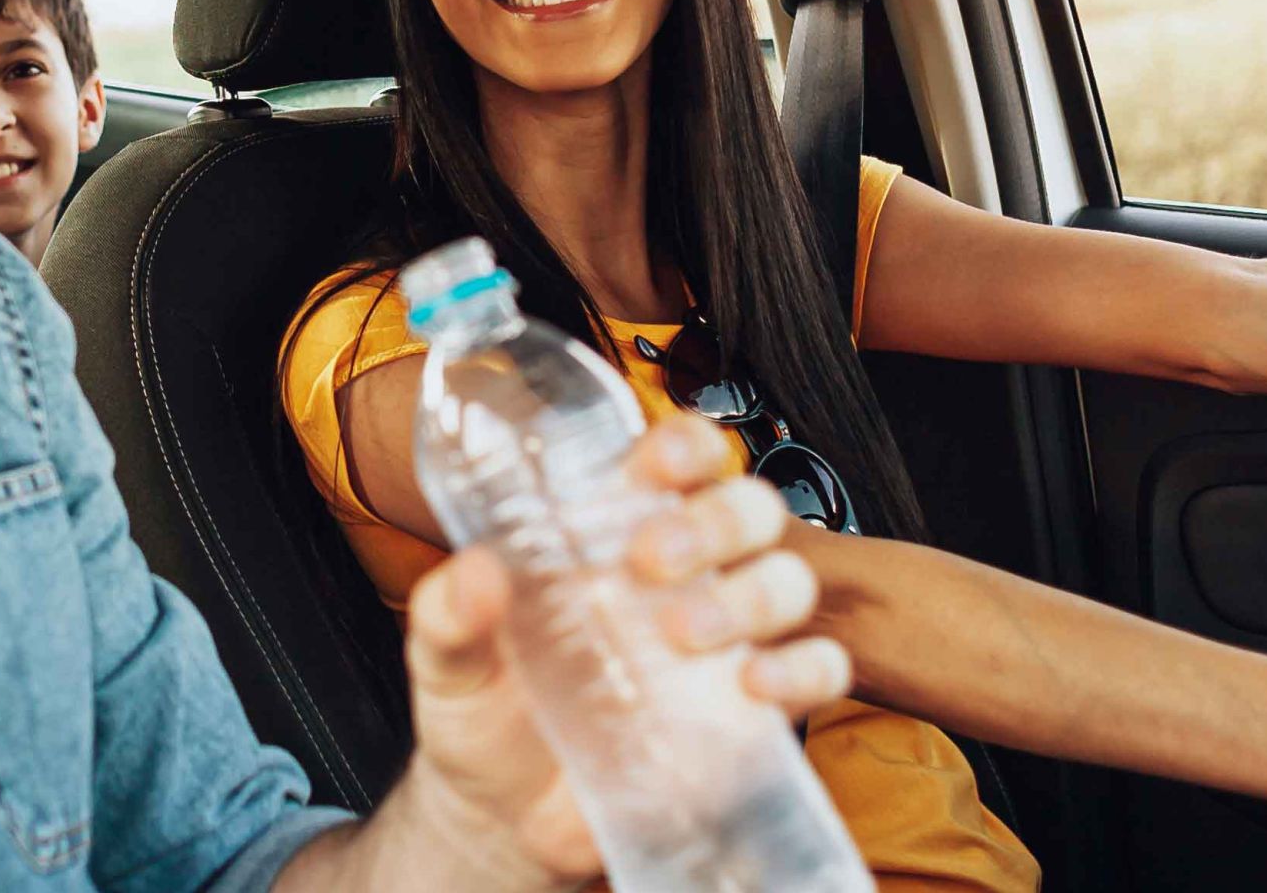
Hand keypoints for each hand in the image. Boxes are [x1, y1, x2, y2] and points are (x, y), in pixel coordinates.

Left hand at [391, 417, 854, 884]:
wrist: (505, 821)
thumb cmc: (484, 718)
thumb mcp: (447, 664)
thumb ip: (449, 617)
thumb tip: (475, 573)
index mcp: (617, 535)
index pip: (681, 459)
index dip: (687, 445)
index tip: (655, 464)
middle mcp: (685, 577)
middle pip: (750, 509)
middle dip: (717, 520)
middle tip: (649, 559)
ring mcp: (726, 643)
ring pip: (789, 580)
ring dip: (749, 593)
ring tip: (678, 633)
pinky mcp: (751, 713)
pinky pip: (819, 670)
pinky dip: (804, 669)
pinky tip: (750, 684)